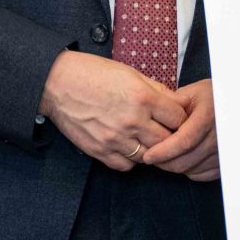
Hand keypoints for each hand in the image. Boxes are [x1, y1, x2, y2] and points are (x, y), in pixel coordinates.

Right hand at [39, 50, 183, 170]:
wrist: (57, 83)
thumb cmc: (93, 74)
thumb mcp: (131, 73)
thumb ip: (156, 90)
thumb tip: (176, 103)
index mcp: (142, 98)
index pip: (179, 118)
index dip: (181, 118)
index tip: (177, 118)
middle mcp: (131, 120)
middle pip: (167, 141)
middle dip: (171, 137)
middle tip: (167, 132)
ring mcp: (114, 138)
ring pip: (149, 156)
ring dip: (152, 150)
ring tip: (147, 140)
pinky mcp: (99, 151)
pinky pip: (125, 166)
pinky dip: (131, 160)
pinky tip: (129, 147)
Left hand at [143, 78, 219, 181]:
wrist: (232, 103)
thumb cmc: (208, 97)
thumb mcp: (190, 94)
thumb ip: (170, 107)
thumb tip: (150, 124)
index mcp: (208, 116)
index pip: (184, 141)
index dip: (163, 152)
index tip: (148, 156)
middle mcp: (219, 136)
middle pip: (186, 160)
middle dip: (163, 163)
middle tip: (150, 157)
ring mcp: (223, 151)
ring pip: (191, 170)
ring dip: (174, 166)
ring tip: (165, 156)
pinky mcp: (224, 162)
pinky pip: (201, 175)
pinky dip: (188, 171)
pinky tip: (182, 159)